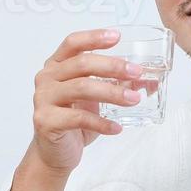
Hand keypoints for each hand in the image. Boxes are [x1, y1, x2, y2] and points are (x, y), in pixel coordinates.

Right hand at [28, 28, 145, 174]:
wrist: (54, 153)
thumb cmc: (73, 121)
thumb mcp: (96, 99)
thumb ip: (116, 85)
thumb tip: (147, 80)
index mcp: (56, 66)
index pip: (73, 43)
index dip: (94, 38)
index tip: (117, 37)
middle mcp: (46, 78)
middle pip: (81, 64)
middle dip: (113, 66)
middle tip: (136, 72)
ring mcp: (43, 99)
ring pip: (81, 88)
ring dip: (112, 93)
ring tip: (134, 100)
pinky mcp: (45, 120)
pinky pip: (78, 118)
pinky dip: (101, 123)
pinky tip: (116, 127)